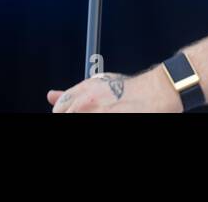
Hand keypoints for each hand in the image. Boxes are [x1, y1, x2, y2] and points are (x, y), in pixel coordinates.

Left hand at [47, 68, 183, 113]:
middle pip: (67, 115)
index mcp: (83, 91)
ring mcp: (98, 112)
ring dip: (92, 117)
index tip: (75, 113)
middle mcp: (87, 102)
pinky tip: (115, 114)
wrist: (156, 92)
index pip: (59, 109)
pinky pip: (93, 122)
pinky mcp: (108, 116)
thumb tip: (50, 95)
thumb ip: (73, 93)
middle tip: (99, 112)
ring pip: (78, 117)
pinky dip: (103, 119)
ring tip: (110, 111)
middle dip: (76, 116)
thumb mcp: (99, 85)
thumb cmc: (131, 89)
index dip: (66, 113)